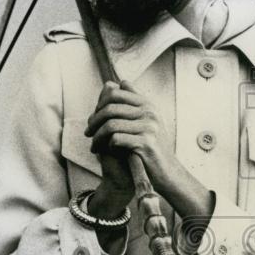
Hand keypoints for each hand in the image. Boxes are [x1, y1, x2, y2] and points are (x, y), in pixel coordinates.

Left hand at [86, 79, 214, 223]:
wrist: (167, 171)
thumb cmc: (152, 147)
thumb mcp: (145, 121)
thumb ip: (131, 102)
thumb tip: (113, 83)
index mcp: (148, 104)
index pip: (116, 93)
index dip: (100, 104)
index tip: (94, 118)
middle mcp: (150, 113)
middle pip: (110, 108)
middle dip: (94, 121)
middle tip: (88, 133)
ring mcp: (149, 127)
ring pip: (111, 125)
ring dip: (98, 137)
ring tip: (94, 146)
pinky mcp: (146, 143)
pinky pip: (116, 139)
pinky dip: (107, 146)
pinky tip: (107, 152)